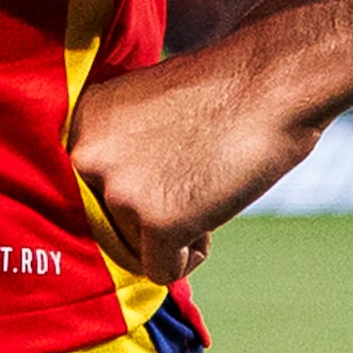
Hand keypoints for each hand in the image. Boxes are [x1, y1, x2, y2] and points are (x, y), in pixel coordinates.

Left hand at [69, 37, 328, 283]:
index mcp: (80, 126)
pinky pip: (165, 270)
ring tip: (205, 181)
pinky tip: (211, 208)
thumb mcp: (142, 111)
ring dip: (173, 229)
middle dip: (150, 213)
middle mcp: (87, 157)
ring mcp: (120, 190)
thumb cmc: (220, 94)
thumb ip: (116, 153)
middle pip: (109, 224)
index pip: (92, 191)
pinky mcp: (157, 223)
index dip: (136, 186)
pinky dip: (192, 255)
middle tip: (191, 172)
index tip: (167, 161)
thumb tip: (109, 207)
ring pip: (136, 249)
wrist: (272, 82)